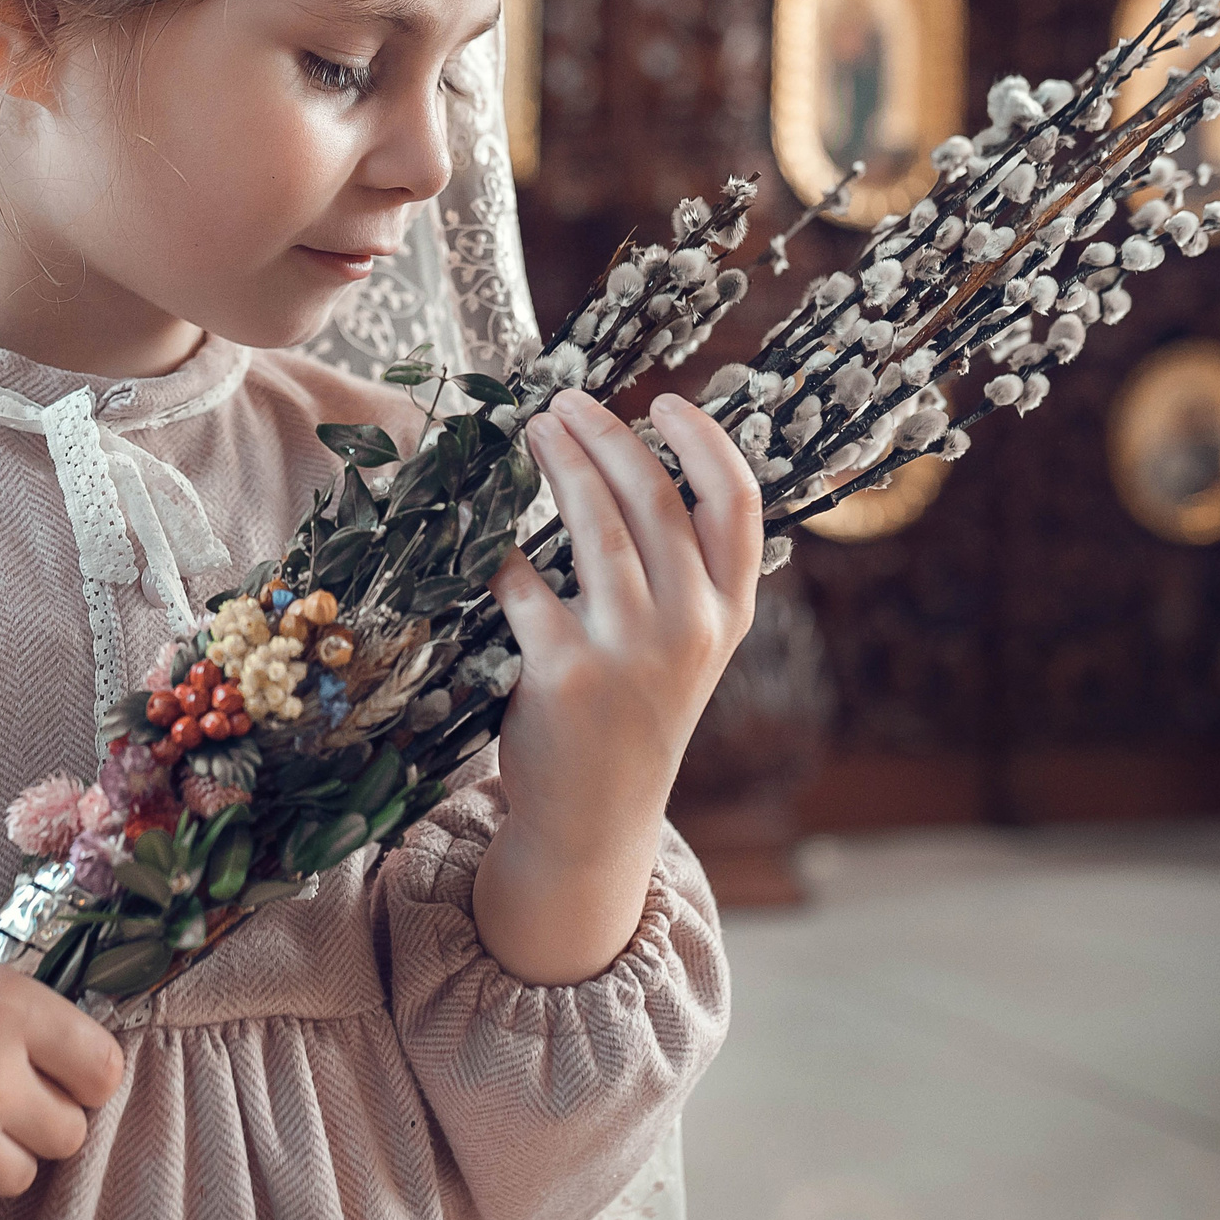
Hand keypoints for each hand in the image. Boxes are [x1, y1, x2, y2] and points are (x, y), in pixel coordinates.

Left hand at [471, 388, 760, 984]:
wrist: (594, 819)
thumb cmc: (633, 713)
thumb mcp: (689, 647)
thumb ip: (684, 572)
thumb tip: (634, 464)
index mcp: (730, 613)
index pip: (738, 505)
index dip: (705, 441)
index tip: (664, 399)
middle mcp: (692, 628)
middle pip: (655, 498)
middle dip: (606, 435)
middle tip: (563, 403)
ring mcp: (631, 652)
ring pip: (596, 526)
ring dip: (560, 463)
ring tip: (533, 431)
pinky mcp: (565, 673)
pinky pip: (524, 581)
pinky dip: (499, 546)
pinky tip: (481, 524)